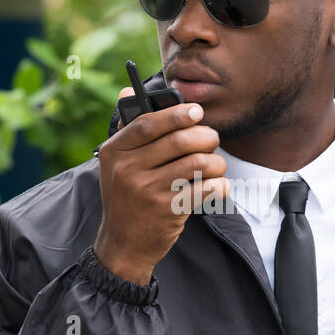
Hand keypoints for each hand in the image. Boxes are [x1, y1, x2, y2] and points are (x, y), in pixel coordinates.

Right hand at [92, 87, 227, 284]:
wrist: (123, 245)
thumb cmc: (126, 198)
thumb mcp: (116, 164)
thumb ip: (127, 130)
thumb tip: (127, 90)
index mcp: (114, 152)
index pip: (148, 124)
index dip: (176, 114)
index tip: (197, 111)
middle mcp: (127, 170)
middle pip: (178, 140)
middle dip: (204, 136)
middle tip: (212, 140)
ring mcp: (146, 191)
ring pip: (197, 163)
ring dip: (216, 161)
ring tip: (216, 166)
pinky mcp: (166, 211)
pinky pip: (205, 188)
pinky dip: (219, 184)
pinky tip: (219, 185)